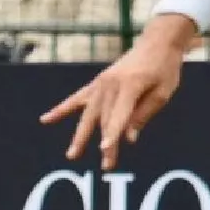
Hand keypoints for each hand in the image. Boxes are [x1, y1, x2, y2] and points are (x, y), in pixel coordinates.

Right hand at [38, 16, 191, 168]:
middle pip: (105, 119)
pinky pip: (77, 98)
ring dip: (81, 135)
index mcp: (130, 85)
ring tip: (72, 155)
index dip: (113, 134)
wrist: (157, 43)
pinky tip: (45, 120)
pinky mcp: (97, 82)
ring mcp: (101, 83)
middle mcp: (111, 84)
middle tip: (107, 166)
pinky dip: (61, 109)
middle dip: (106, 143)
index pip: (119, 115)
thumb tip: (129, 139)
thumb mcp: (163, 92)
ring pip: (89, 113)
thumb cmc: (164, 69)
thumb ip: (144, 114)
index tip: (106, 150)